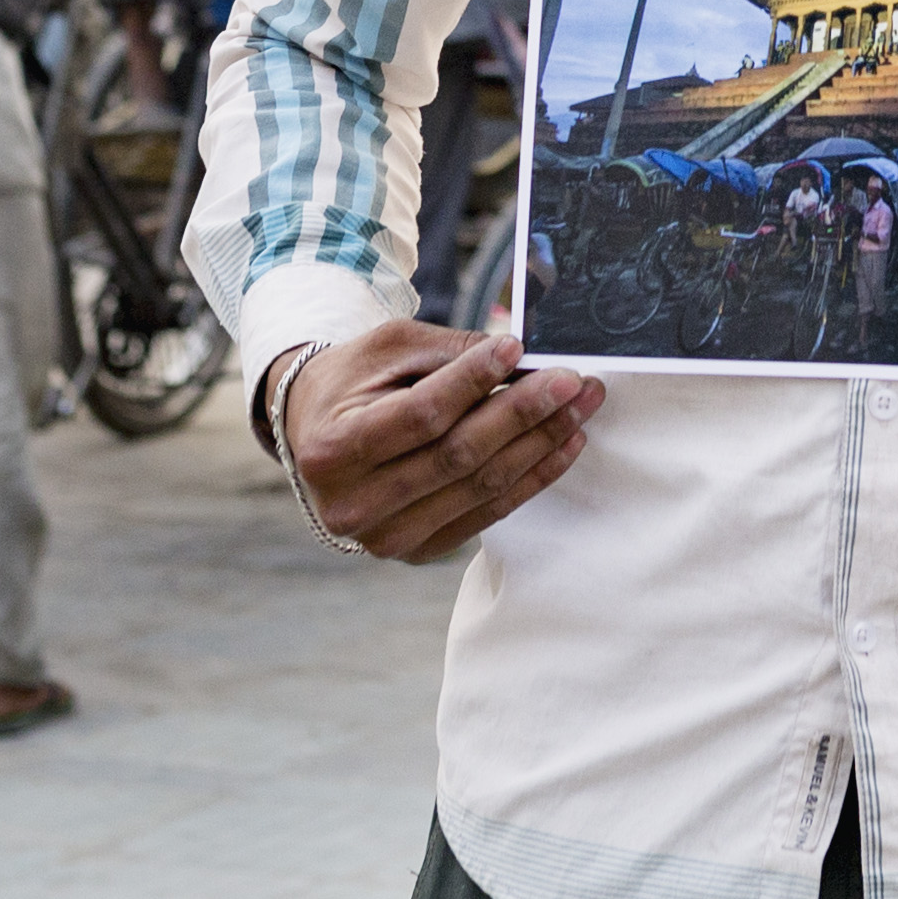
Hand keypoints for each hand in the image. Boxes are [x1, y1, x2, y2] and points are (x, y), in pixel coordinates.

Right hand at [278, 320, 603, 561]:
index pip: (421, 415)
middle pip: (458, 456)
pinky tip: (564, 445)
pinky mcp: (418, 550)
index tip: (518, 348)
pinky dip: (532, 478)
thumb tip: (521, 356)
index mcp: (333, 449)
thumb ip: (449, 352)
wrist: (316, 435)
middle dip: (524, 414)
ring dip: (540, 446)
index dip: (473, 382)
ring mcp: (386, 538)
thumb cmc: (352, 383)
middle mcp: (354, 505)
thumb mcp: (387, 349)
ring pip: (480, 488)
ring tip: (581, 408)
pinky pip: (488, 514)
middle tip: (572, 380)